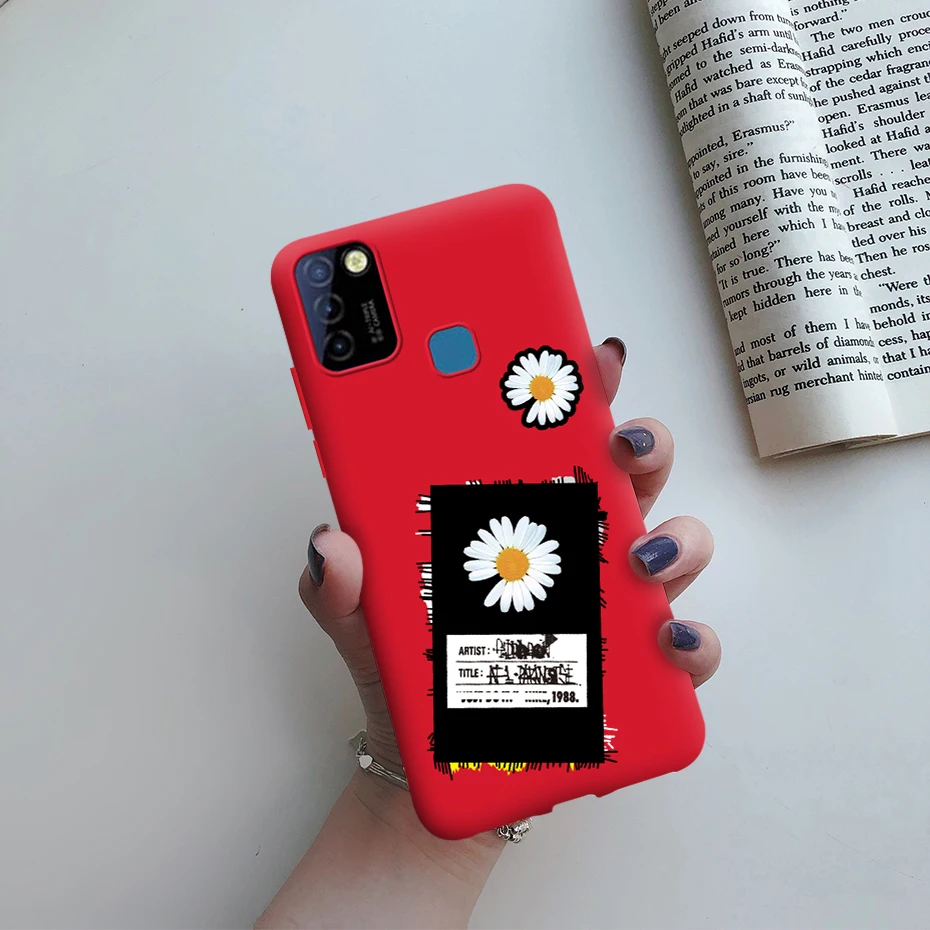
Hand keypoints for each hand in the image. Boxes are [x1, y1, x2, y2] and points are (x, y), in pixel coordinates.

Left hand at [298, 338, 719, 769]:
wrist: (431, 767)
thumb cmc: (407, 673)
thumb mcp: (361, 618)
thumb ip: (338, 582)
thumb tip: (330, 544)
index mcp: (513, 510)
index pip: (552, 432)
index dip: (575, 385)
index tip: (583, 354)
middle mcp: (573, 544)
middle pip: (629, 474)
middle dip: (641, 442)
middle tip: (620, 442)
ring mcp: (609, 603)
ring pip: (673, 547)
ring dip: (677, 536)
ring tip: (640, 555)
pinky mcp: (632, 671)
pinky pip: (683, 649)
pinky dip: (691, 641)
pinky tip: (669, 641)